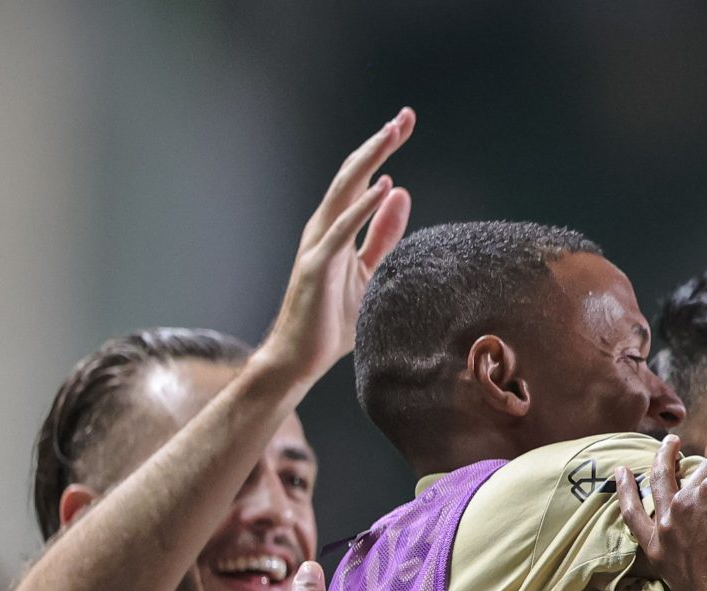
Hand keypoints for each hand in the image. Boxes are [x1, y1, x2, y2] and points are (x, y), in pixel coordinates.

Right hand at [257, 109, 415, 384]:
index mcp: (336, 227)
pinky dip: (361, 208)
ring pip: (343, 192)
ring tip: (392, 134)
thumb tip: (400, 193)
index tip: (405, 123)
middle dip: (378, 143)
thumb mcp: (371, 272)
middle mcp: (324, 228)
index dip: (383, 150)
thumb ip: (383, 235)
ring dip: (369, 162)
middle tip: (404, 116)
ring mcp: (318, 245)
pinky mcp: (317, 267)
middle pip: (352, 175)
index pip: (362, 179)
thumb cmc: (333, 319)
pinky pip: (341, 232)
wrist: (301, 358)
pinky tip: (382, 187)